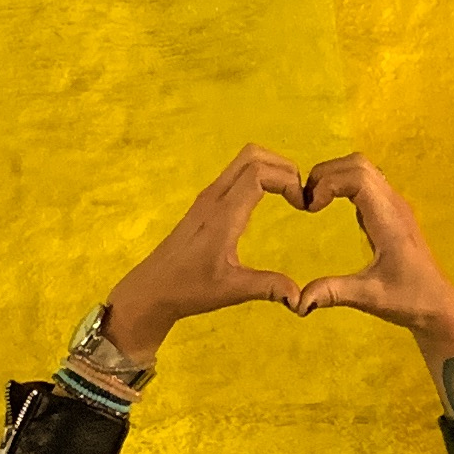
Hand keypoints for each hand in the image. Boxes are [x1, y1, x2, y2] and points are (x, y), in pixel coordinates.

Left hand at [102, 146, 311, 361]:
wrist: (151, 289)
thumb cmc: (188, 289)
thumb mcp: (231, 290)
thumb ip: (268, 287)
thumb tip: (301, 298)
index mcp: (223, 214)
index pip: (259, 173)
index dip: (287, 180)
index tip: (302, 205)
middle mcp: (214, 197)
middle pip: (252, 155)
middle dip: (283, 167)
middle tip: (299, 194)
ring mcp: (208, 197)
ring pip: (243, 161)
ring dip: (271, 169)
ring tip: (289, 196)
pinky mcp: (205, 203)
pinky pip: (236, 174)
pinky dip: (259, 176)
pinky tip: (268, 202)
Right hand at [292, 157, 453, 374]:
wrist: (437, 305)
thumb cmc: (408, 299)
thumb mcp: (369, 298)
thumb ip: (333, 293)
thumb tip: (297, 301)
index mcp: (389, 219)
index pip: (358, 177)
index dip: (328, 182)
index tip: (309, 207)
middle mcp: (393, 204)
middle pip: (358, 164)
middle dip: (327, 173)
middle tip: (306, 201)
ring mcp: (394, 205)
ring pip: (363, 168)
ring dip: (335, 176)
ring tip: (314, 202)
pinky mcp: (391, 211)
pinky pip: (366, 182)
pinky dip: (343, 183)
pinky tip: (330, 206)